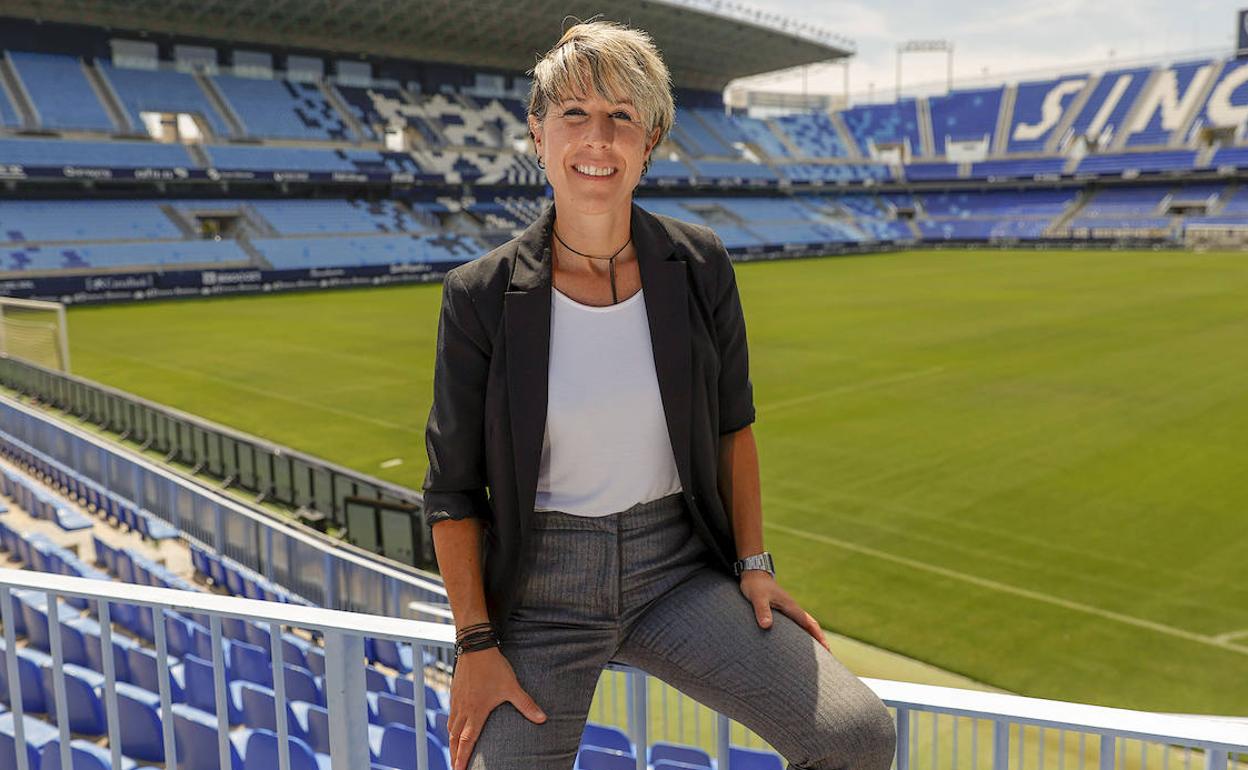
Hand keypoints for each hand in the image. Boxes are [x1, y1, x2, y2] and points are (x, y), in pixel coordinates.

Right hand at [448, 646, 546, 769]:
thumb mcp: (512, 686)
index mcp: (476, 711)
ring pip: (451, 727)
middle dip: (455, 755)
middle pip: (455, 738)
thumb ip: (526, 704)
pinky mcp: (455, 692)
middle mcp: (463, 709)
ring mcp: (457, 700)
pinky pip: (451, 714)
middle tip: (454, 768)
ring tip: (454, 752)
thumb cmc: (493, 667)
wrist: (475, 646)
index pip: (467, 741)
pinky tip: (455, 727)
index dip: (462, 758)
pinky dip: (452, 726)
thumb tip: (542, 718)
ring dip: (452, 742)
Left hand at [738, 570, 830, 651]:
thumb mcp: (757, 598)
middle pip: (811, 625)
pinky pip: (795, 623)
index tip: (827, 650)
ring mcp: (788, 609)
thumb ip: (762, 611)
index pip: (809, 624)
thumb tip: (767, 626)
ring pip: (804, 624)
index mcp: (791, 607)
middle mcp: (792, 608)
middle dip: (820, 639)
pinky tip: (797, 640)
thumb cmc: (755, 586)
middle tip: (828, 655)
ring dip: (811, 636)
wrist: (753, 574)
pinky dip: (800, 632)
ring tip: (816, 651)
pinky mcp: (781, 610)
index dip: (818, 637)